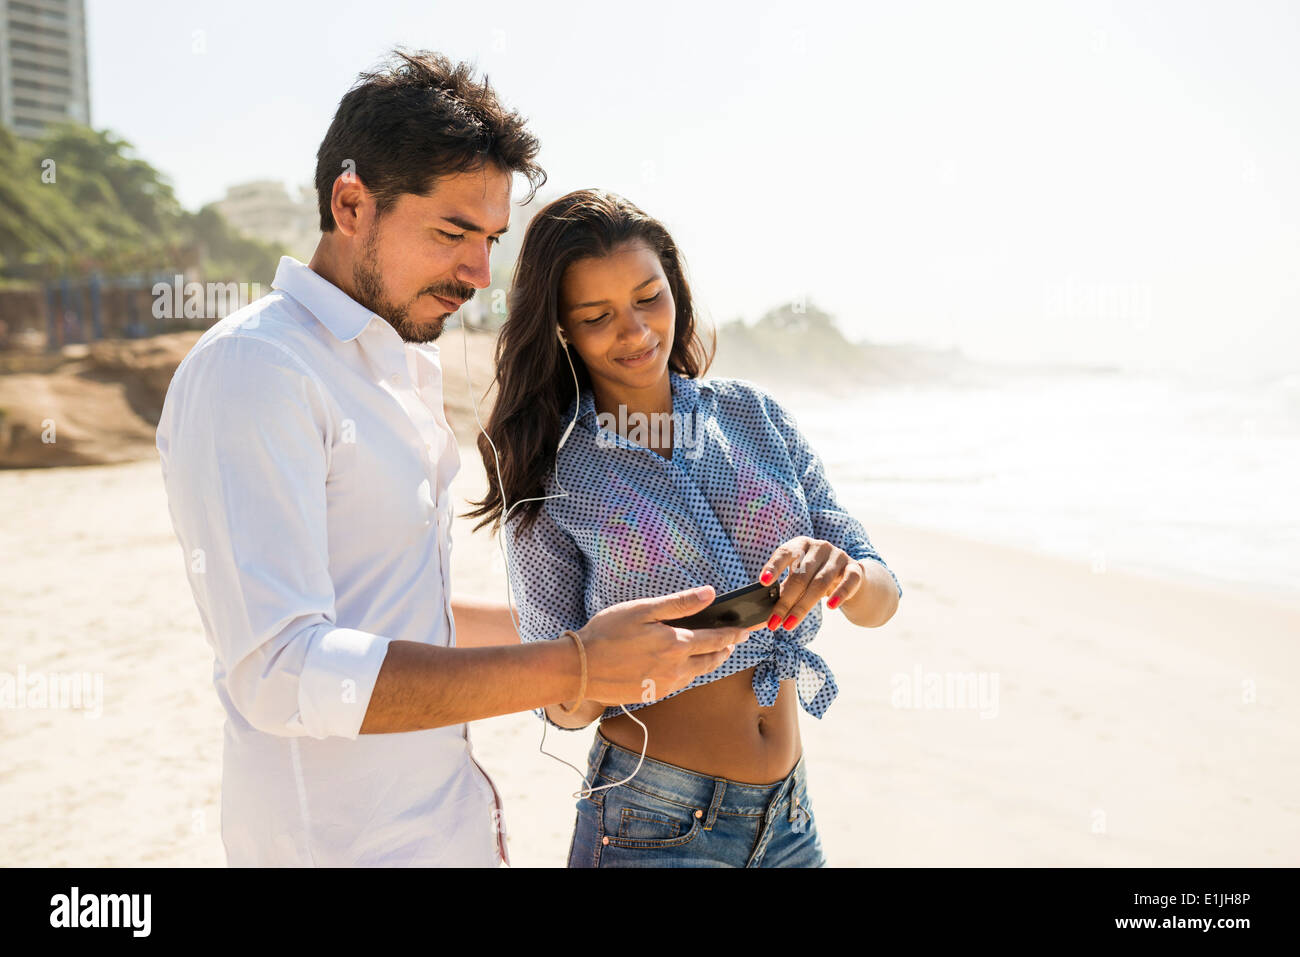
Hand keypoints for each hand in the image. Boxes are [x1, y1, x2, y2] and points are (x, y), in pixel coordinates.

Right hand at [576, 586, 759, 705]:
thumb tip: (710, 594)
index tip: (749, 629)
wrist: (579, 669)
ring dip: (710, 661)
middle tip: (737, 639)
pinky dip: (689, 672)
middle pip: (712, 659)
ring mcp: (665, 685)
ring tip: (716, 651)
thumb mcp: (642, 609)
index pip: (717, 638)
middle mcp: (676, 669)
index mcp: (676, 644)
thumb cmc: (606, 633)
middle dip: (727, 648)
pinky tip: (685, 665)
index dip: (735, 633)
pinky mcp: (653, 694)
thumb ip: (679, 604)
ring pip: (697, 673)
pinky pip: (680, 683)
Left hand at [759, 537, 864, 630]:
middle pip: (801, 575)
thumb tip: (764, 619)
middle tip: (773, 621)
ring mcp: (838, 556)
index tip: (763, 582)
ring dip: (803, 606)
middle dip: (785, 601)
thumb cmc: (815, 578)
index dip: (773, 567)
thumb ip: (781, 593)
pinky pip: (849, 581)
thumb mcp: (798, 580)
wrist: (849, 577)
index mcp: (800, 545)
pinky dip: (839, 594)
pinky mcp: (855, 569)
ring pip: (820, 582)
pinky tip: (831, 606)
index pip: (785, 553)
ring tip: (790, 623)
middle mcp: (819, 547)